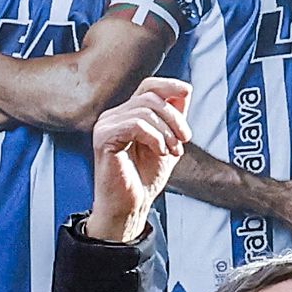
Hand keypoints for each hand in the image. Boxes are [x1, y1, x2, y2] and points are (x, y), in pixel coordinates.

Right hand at [82, 77, 191, 244]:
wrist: (130, 206)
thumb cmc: (144, 179)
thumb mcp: (168, 142)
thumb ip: (173, 117)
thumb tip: (183, 90)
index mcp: (127, 114)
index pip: (148, 86)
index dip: (169, 84)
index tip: (187, 91)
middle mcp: (114, 116)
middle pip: (150, 96)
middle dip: (174, 117)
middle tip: (184, 141)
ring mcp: (106, 125)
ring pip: (145, 109)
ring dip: (167, 131)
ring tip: (172, 152)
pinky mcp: (103, 138)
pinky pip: (136, 124)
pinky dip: (154, 137)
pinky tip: (160, 152)